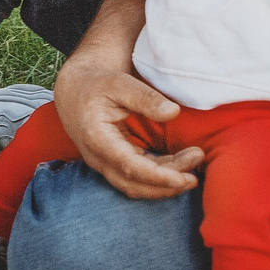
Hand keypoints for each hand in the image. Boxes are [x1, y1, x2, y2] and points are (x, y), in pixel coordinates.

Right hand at [52, 58, 198, 198]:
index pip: (129, 167)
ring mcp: (104, 164)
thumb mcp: (119, 82)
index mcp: (96, 138)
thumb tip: (173, 112)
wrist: (74, 92)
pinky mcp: (113, 164)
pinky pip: (135, 180)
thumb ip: (145, 97)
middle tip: (195, 176)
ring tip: (192, 174)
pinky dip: (157, 180)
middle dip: (166, 185)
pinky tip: (178, 171)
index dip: (158, 176)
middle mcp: (97, 157)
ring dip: (164, 186)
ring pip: (135, 186)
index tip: (183, 177)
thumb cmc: (96, 84)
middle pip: (134, 183)